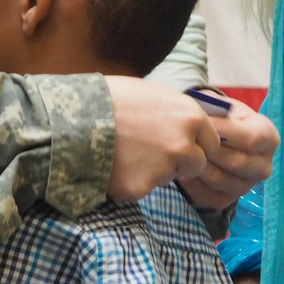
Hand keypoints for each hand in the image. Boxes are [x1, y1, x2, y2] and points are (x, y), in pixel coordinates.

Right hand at [104, 76, 220, 201]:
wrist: (72, 117)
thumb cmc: (108, 97)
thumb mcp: (150, 94)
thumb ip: (174, 113)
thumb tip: (185, 125)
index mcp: (190, 117)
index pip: (211, 142)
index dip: (194, 143)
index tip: (176, 142)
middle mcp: (183, 145)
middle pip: (196, 165)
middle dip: (179, 162)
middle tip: (150, 152)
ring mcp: (163, 170)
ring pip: (167, 178)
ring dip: (152, 172)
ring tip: (122, 154)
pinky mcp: (139, 189)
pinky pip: (139, 189)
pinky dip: (127, 182)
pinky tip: (110, 165)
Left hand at [177, 95, 278, 209]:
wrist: (213, 139)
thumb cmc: (218, 119)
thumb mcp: (221, 108)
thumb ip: (216, 111)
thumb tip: (201, 118)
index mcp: (268, 139)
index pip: (251, 138)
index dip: (223, 130)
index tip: (200, 121)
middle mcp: (263, 166)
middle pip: (236, 163)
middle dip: (208, 150)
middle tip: (184, 139)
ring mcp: (246, 186)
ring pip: (220, 180)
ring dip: (197, 167)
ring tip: (181, 153)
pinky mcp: (227, 200)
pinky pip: (207, 195)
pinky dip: (191, 183)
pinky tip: (180, 169)